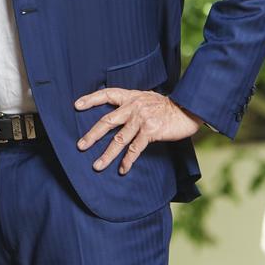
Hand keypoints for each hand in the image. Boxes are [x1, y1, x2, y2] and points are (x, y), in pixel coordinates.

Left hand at [75, 88, 201, 174]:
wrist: (188, 108)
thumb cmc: (165, 105)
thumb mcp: (145, 97)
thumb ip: (130, 103)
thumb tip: (115, 113)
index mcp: (130, 97)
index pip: (106, 94)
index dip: (91, 99)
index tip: (76, 106)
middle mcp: (133, 107)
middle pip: (107, 121)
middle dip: (92, 135)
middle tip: (80, 146)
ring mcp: (141, 119)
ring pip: (119, 139)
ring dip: (107, 154)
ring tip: (97, 166)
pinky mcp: (151, 131)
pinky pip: (135, 148)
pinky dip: (128, 160)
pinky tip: (122, 169)